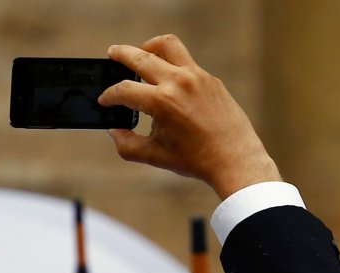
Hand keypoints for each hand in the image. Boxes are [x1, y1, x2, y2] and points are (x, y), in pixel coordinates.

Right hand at [98, 34, 280, 199]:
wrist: (234, 159)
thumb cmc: (195, 159)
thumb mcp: (154, 155)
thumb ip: (126, 144)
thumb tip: (114, 131)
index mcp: (161, 102)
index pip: (124, 89)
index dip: (109, 95)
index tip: (105, 100)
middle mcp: (178, 82)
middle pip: (140, 56)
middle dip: (120, 55)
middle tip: (111, 55)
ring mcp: (196, 76)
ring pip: (167, 45)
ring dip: (149, 46)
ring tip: (140, 54)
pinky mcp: (209, 78)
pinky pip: (185, 60)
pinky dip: (170, 63)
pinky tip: (165, 77)